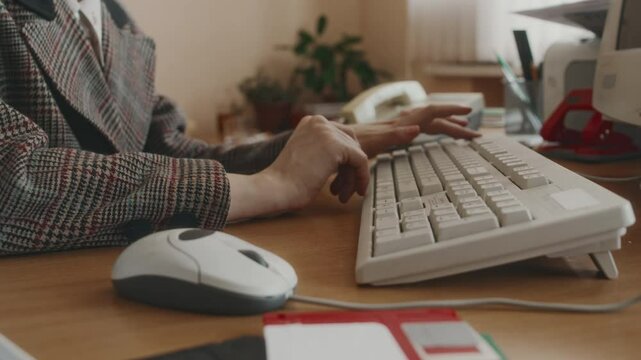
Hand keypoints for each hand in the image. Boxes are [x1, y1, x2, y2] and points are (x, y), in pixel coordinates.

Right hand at [227, 116, 368, 220]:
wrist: (276, 188)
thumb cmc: (286, 181)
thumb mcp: (306, 156)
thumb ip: (323, 151)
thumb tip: (347, 159)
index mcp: (310, 122)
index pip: (341, 137)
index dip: (345, 161)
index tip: (342, 179)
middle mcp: (319, 122)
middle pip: (350, 144)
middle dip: (349, 169)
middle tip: (343, 189)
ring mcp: (328, 131)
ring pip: (356, 155)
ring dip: (351, 178)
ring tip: (343, 195)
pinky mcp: (337, 145)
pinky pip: (361, 161)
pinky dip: (361, 177)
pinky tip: (357, 191)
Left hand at [351, 105, 480, 156]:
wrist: (332, 145)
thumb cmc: (349, 146)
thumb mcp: (372, 143)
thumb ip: (394, 135)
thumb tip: (417, 129)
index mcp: (400, 125)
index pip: (431, 114)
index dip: (450, 112)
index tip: (468, 115)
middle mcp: (399, 124)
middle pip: (433, 119)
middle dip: (455, 123)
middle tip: (474, 133)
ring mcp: (394, 128)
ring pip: (425, 122)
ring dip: (444, 124)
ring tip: (461, 128)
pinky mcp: (388, 134)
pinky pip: (415, 128)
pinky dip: (429, 128)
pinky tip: (429, 131)